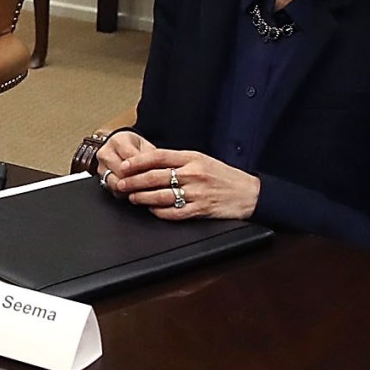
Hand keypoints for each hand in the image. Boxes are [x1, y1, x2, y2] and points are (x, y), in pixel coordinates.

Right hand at [92, 129, 151, 194]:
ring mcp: (101, 168)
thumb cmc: (134, 147)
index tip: (155, 173)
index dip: (143, 167)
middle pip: (121, 172)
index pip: (130, 157)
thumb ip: (150, 156)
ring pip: (116, 183)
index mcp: (117, 141)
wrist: (119, 149)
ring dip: (130, 188)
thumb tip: (157, 169)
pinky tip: (135, 192)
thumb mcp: (145, 146)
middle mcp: (105, 153)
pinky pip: (113, 191)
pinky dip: (125, 193)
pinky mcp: (101, 180)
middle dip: (137, 179)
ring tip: (143, 189)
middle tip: (151, 183)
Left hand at [112, 146, 259, 221]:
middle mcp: (193, 174)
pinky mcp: (199, 210)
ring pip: (161, 196)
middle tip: (120, 184)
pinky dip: (159, 211)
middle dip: (133, 182)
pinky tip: (152, 210)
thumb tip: (152, 161)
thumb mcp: (203, 160)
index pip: (159, 156)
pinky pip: (173, 212)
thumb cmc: (224, 176)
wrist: (249, 193)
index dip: (138, 162)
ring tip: (132, 198)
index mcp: (192, 158)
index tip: (125, 166)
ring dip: (142, 197)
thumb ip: (179, 160)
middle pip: (155, 177)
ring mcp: (196, 193)